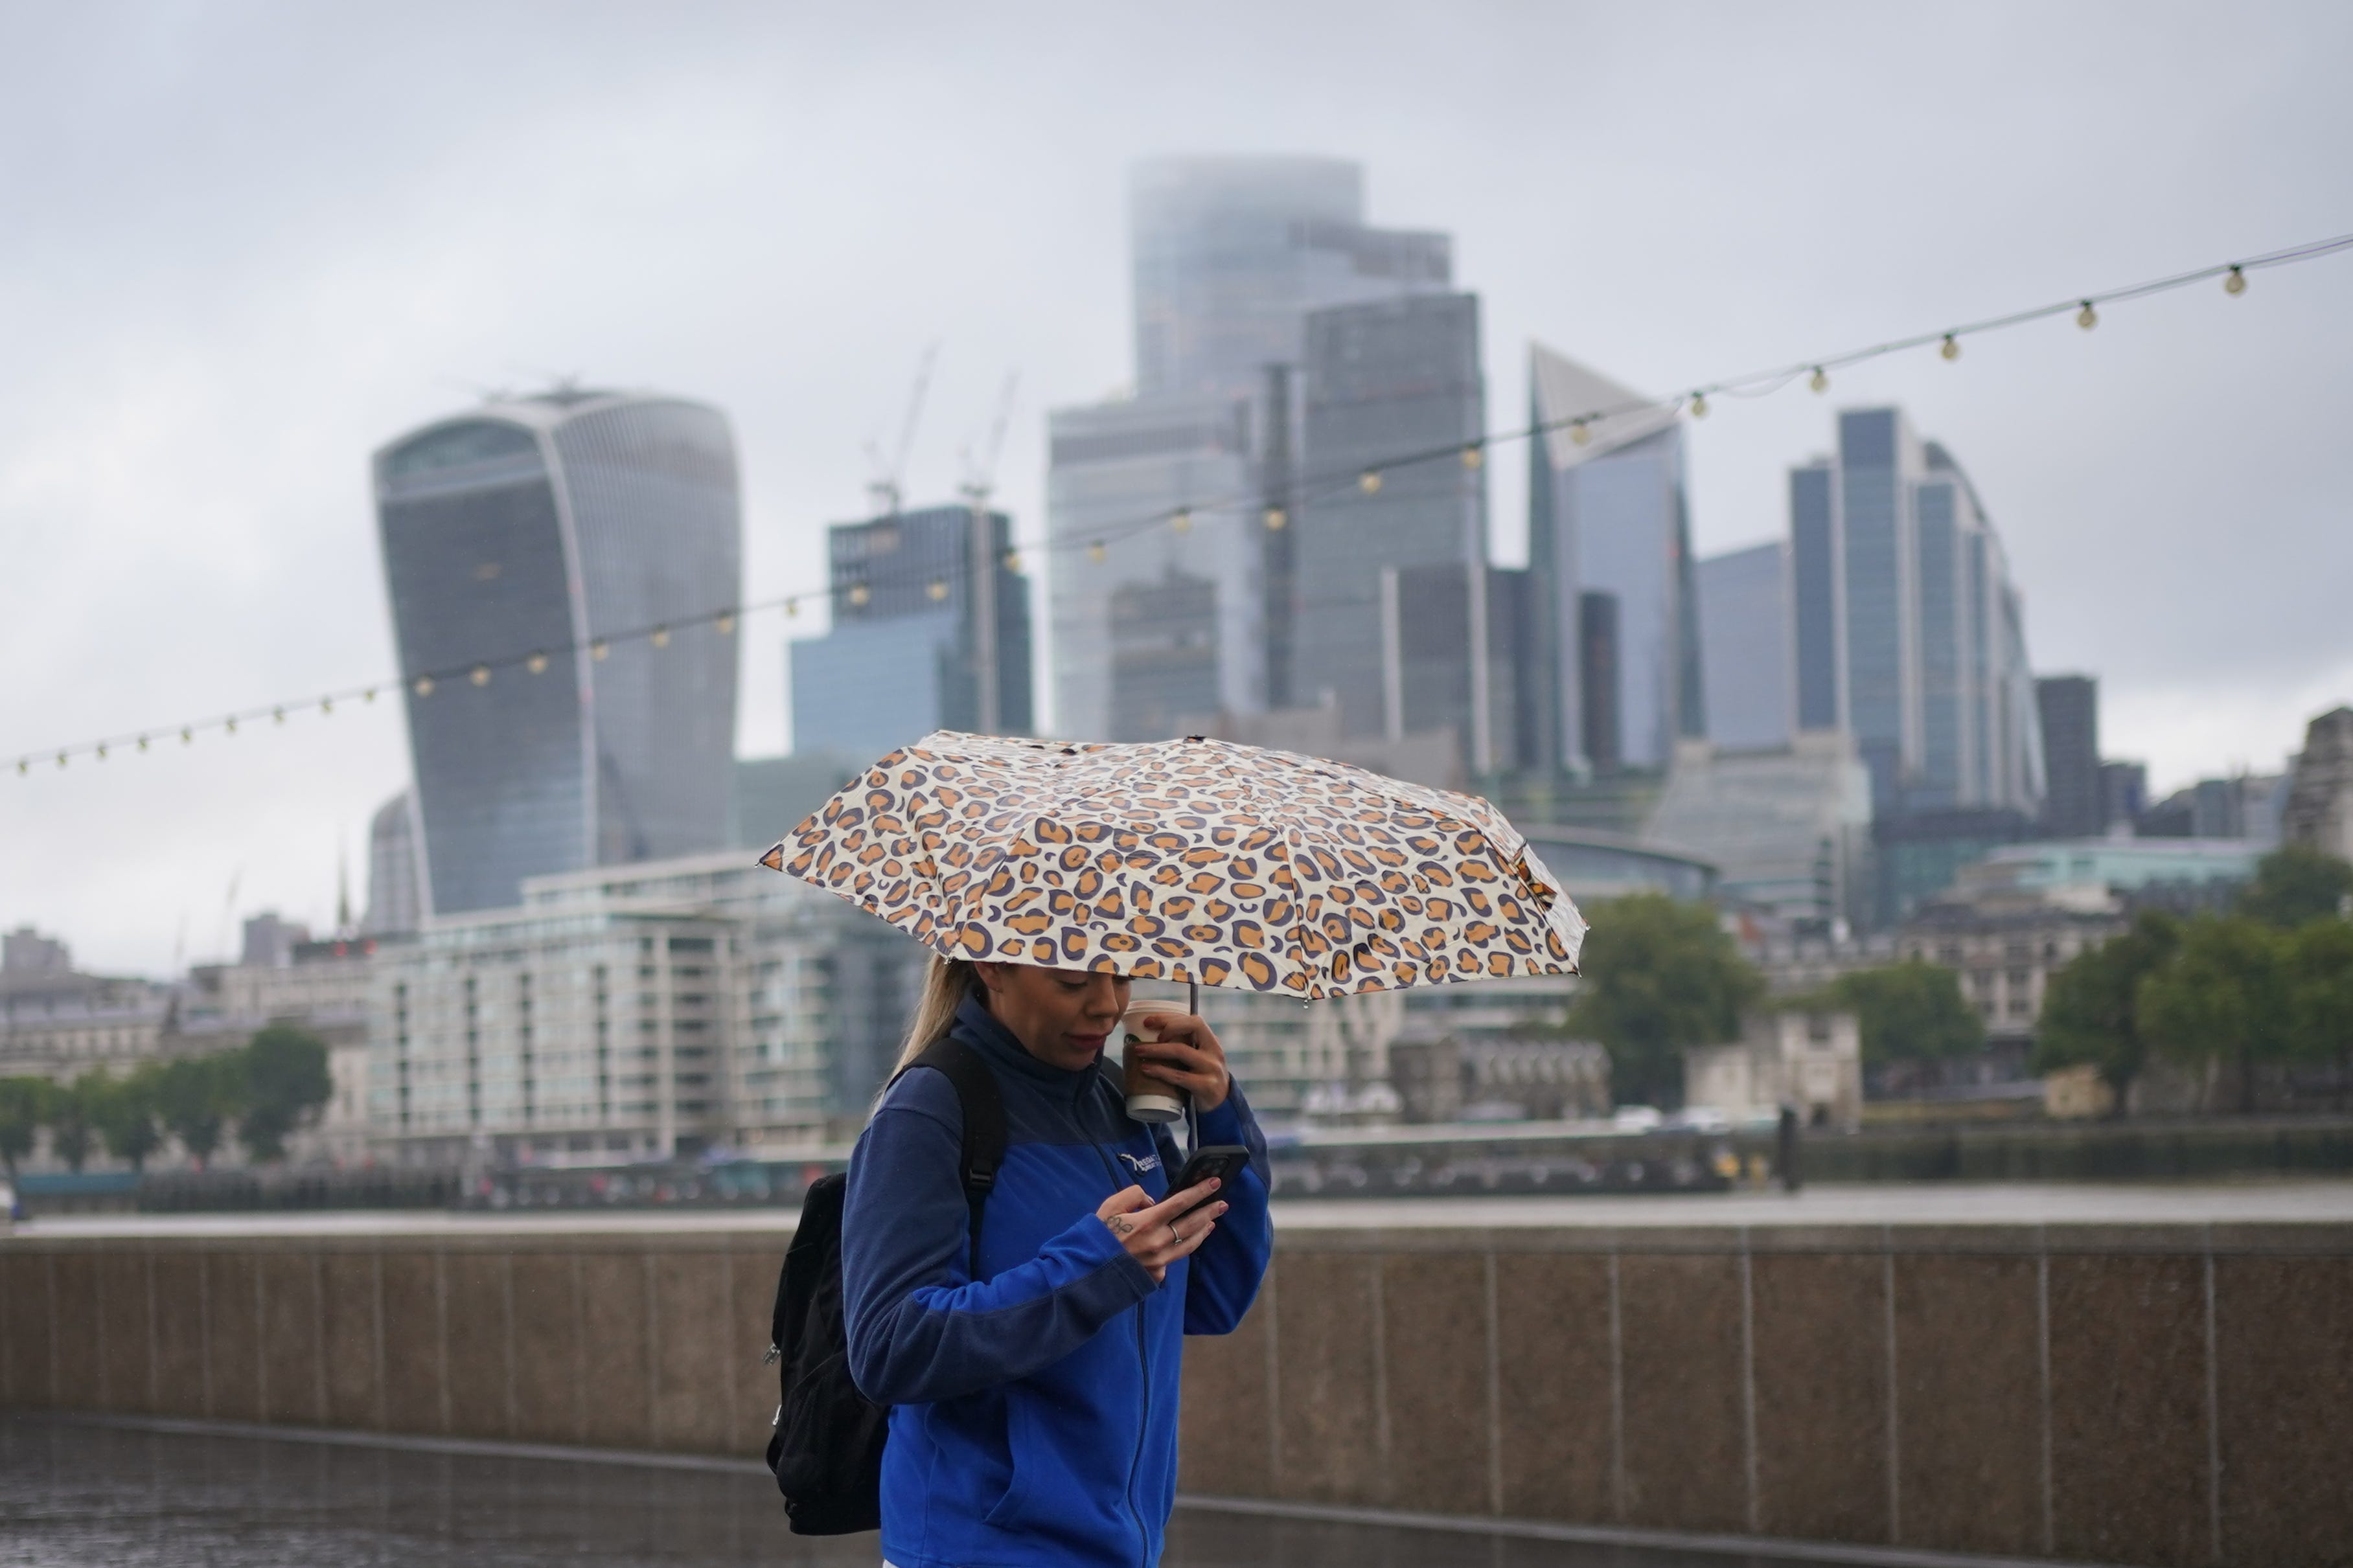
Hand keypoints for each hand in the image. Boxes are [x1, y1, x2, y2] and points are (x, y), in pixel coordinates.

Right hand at [1096, 1180, 1227, 1282]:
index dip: (1200, 1192)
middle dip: (1210, 1211)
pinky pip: (1172, 1261)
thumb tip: (1152, 1202)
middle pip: (1192, 1224)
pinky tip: (1182, 1244)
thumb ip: (1133, 1196)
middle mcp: (1158, 1242)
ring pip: (1189, 1244)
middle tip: (1222, 1203)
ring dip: (1203, 1232)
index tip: (1214, 1183)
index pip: (1181, 1202)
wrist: (1087, 1272)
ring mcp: (1159, 1261)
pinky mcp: (1156, 1275)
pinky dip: (1177, 1250)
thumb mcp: (1110, 1207)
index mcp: (1147, 1222)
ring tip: (1211, 1223)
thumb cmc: (1097, 1237)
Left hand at [1131, 1012, 1230, 1111]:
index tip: (1149, 1021)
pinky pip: (1179, 1076)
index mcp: (1211, 1041)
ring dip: (1157, 1049)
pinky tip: (1146, 1069)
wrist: (1221, 1104)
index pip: (1194, 1020)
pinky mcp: (1206, 1086)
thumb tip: (1147, 1036)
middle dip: (1166, 1027)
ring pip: (1181, 1051)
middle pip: (1192, 1028)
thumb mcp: (1199, 1058)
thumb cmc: (1201, 1077)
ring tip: (1139, 1051)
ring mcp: (1211, 1068)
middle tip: (1146, 1031)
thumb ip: (1184, 1046)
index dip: (1171, 1018)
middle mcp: (1214, 1051)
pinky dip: (1160, 1071)